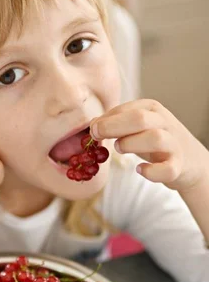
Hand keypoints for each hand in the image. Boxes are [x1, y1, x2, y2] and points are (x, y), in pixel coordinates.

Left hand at [90, 99, 208, 192]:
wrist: (189, 160)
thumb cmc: (154, 141)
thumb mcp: (136, 126)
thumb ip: (116, 123)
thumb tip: (92, 125)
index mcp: (152, 109)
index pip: (126, 109)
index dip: (106, 119)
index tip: (92, 129)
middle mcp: (165, 122)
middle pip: (139, 119)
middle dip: (113, 127)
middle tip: (96, 136)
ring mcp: (174, 144)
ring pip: (154, 138)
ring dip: (130, 144)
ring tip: (119, 149)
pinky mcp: (179, 166)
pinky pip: (167, 169)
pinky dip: (150, 172)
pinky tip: (140, 170)